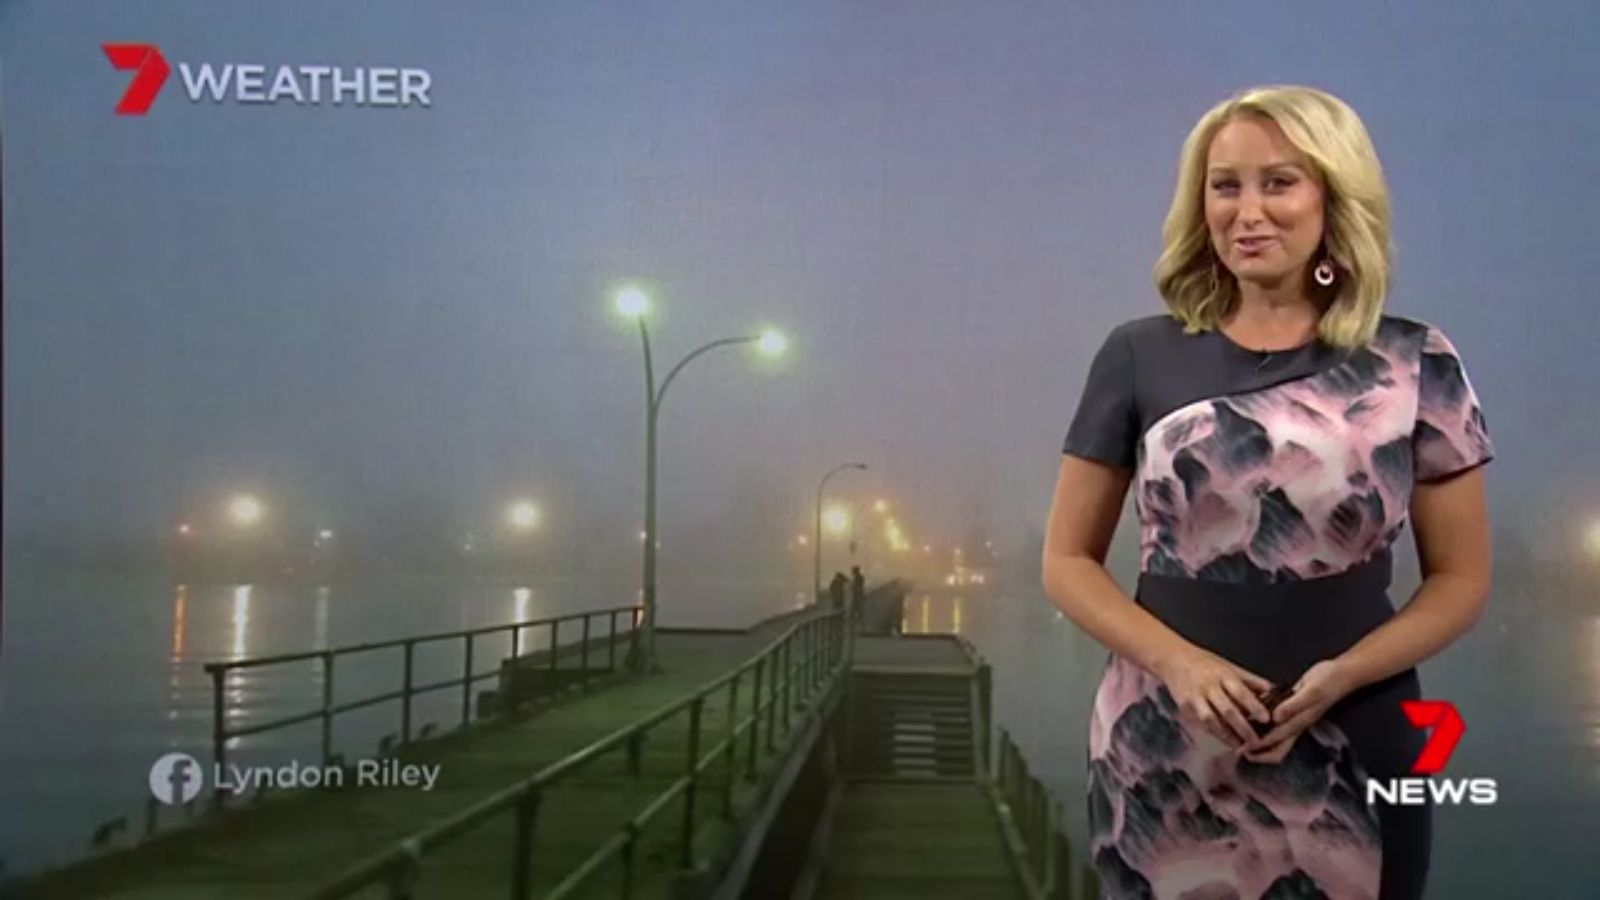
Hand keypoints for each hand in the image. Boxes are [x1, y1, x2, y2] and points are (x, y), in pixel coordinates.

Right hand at [1154, 646, 1273, 748]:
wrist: (1173, 659)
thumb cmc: (1205, 663)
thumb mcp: (1228, 665)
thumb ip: (1249, 679)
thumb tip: (1271, 690)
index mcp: (1223, 674)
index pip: (1240, 692)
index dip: (1254, 706)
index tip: (1266, 719)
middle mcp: (1208, 686)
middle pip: (1227, 710)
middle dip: (1243, 728)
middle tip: (1256, 741)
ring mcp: (1195, 698)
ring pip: (1211, 720)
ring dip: (1226, 735)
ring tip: (1240, 745)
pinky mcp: (1184, 707)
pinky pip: (1200, 723)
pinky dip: (1213, 733)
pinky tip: (1224, 740)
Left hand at [1242, 659, 1355, 763]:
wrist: (1341, 674)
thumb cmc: (1328, 682)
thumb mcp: (1311, 691)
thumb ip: (1293, 705)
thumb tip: (1274, 718)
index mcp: (1300, 722)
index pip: (1276, 740)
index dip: (1258, 747)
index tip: (1242, 749)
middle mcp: (1296, 724)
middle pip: (1278, 748)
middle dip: (1260, 753)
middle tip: (1240, 751)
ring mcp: (1295, 718)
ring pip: (1277, 738)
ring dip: (1261, 741)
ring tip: (1242, 739)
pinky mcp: (1294, 709)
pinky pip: (1277, 723)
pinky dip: (1265, 726)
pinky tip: (1252, 719)